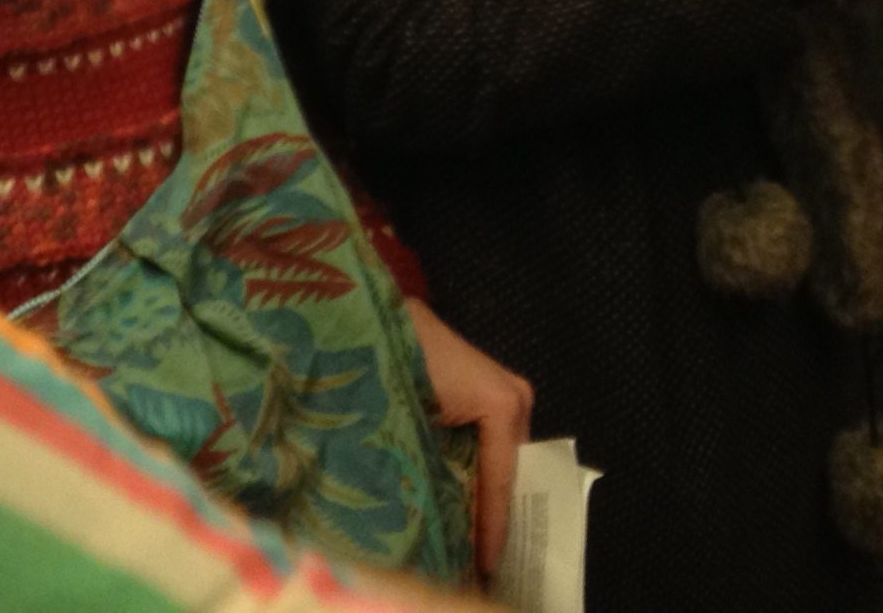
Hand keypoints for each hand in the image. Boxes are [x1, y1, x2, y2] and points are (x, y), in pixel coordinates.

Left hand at [408, 296, 532, 578]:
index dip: (492, 528)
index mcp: (502, 403)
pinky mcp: (486, 388)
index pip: (500, 479)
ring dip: (482, 491)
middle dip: (490, 511)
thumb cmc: (392, 362)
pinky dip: (476, 469)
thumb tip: (444, 522)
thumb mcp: (416, 426)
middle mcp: (513, 395)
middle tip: (477, 555)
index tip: (486, 567)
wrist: (369, 315)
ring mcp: (503, 389)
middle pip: (506, 468)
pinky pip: (488, 441)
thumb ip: (440, 473)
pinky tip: (465, 499)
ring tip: (471, 537)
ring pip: (499, 457)